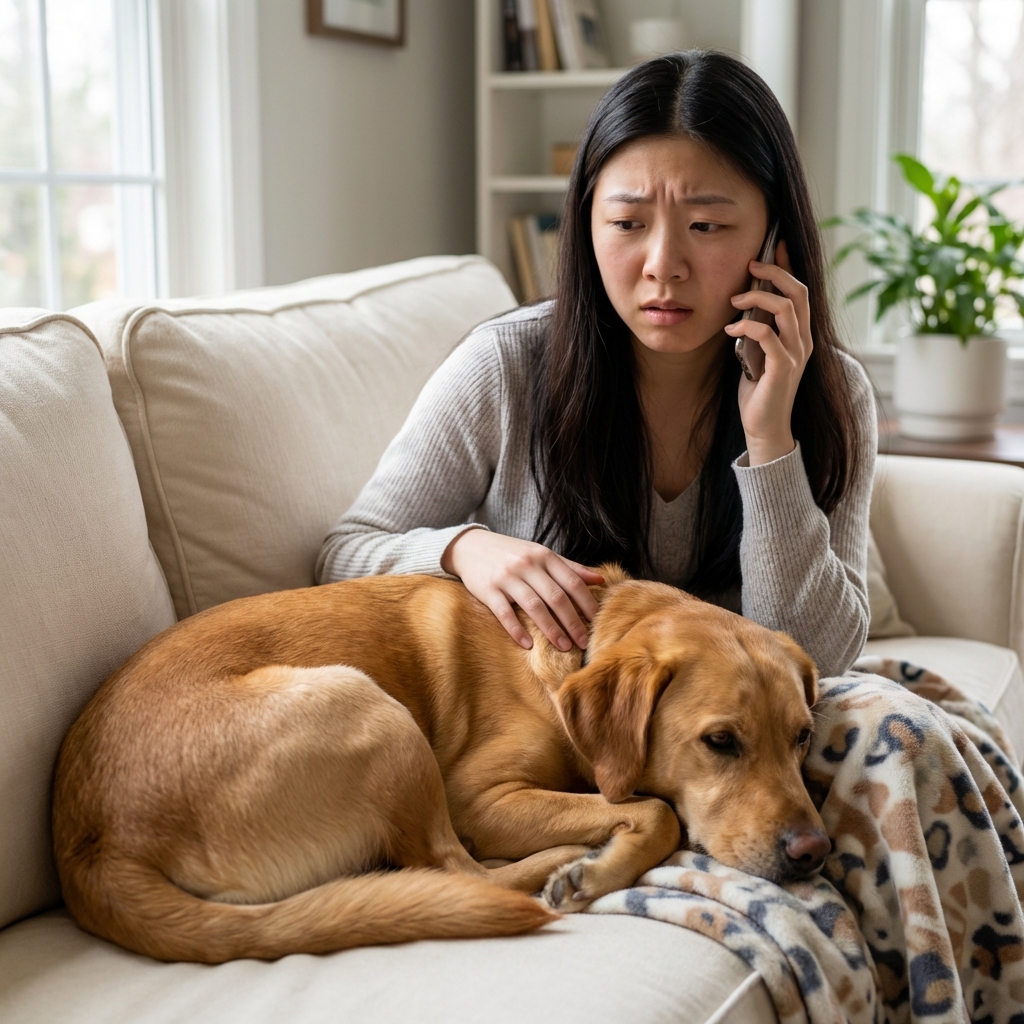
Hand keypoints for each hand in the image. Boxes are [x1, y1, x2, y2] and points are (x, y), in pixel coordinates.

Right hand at [440, 528, 603, 650]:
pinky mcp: (488, 590)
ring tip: (564, 646)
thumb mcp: (540, 554)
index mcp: (544, 556)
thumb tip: (599, 580)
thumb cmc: (512, 553)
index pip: (572, 582)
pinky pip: (504, 613)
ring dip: (551, 629)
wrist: (471, 546)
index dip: (587, 603)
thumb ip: (569, 567)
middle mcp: (527, 565)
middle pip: (556, 597)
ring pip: (534, 606)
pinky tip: (528, 645)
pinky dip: (517, 630)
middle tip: (584, 642)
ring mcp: (507, 577)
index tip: (598, 622)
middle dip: (573, 622)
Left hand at [723, 240, 812, 465]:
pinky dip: (747, 327)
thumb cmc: (758, 390)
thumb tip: (744, 301)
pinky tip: (730, 331)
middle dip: (775, 272)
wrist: (765, 427)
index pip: (801, 291)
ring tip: (735, 300)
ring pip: (786, 309)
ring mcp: (796, 354)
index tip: (773, 246)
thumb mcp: (758, 352)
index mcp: (800, 334)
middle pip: (799, 292)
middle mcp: (804, 341)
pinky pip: (768, 336)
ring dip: (758, 297)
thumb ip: (758, 329)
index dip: (789, 266)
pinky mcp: (783, 369)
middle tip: (751, 264)